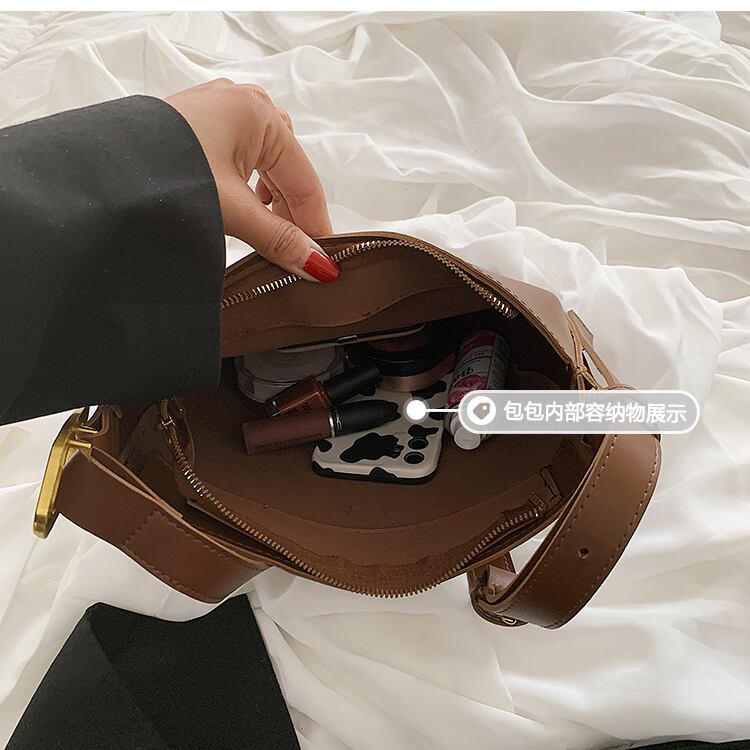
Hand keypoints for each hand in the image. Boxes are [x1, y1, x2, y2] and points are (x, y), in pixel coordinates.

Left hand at [166, 79, 337, 281]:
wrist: (97, 172)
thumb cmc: (161, 175)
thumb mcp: (232, 212)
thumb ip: (279, 241)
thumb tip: (318, 267)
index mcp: (259, 115)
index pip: (305, 180)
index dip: (317, 225)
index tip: (325, 261)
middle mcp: (243, 104)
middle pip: (287, 171)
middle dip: (293, 214)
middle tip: (298, 256)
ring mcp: (219, 112)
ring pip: (265, 165)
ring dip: (272, 202)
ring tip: (271, 237)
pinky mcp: (198, 127)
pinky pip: (242, 160)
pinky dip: (249, 189)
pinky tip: (245, 211)